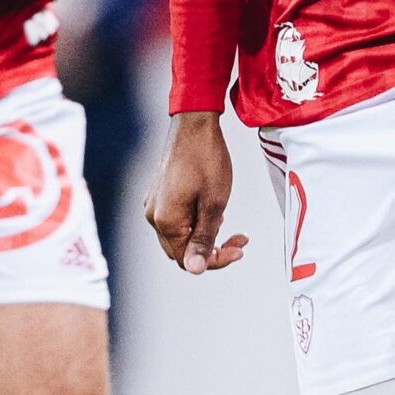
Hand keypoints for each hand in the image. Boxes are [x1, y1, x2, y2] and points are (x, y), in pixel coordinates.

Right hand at [146, 112, 246, 273]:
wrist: (195, 123)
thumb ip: (204, 239)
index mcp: (165, 221)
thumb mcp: (214, 204)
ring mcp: (154, 203)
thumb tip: (195, 270)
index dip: (216, 261)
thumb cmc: (207, 160)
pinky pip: (177, 219)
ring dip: (205, 235)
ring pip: (180, 234)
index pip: (187, 260)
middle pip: (181, 250)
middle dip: (212, 249)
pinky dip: (196, 221)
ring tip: (227, 220)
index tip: (240, 249)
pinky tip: (213, 209)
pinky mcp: (160, 194)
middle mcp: (153, 215)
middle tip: (239, 240)